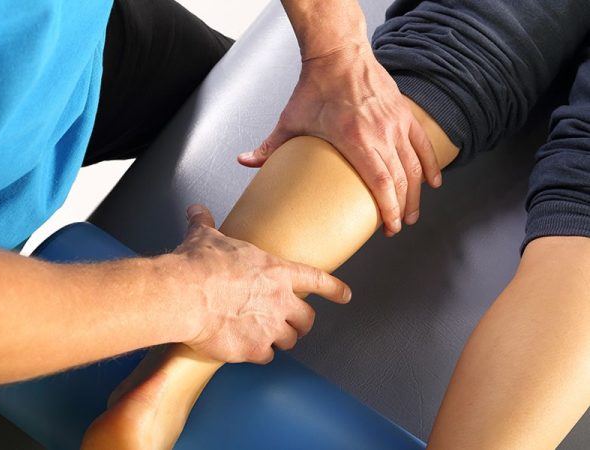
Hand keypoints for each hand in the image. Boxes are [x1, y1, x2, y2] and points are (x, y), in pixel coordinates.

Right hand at [174, 204, 350, 363]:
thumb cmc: (199, 265)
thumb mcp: (206, 238)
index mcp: (276, 271)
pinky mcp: (253, 350)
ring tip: (268, 337)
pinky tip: (248, 348)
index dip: (334, 288)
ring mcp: (269, 327)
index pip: (317, 279)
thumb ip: (206, 224)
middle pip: (306, 319)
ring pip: (289, 340)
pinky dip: (259, 353)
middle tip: (294, 325)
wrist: (186, 295)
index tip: (345, 295)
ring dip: (281, 339)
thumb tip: (196, 211)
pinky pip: (266, 356)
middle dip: (302, 323)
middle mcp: (280, 301)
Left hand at [238, 47, 440, 235]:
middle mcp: (381, 133)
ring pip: (414, 165)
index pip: (381, 182)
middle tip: (397, 226)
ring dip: (416, 192)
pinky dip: (430, 165)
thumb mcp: (290, 120)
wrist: (338, 54)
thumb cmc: (315, 86)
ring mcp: (395, 123)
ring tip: (412, 212)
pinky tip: (432, 182)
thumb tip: (244, 162)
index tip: (389, 227)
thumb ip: (268, 146)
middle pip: (401, 180)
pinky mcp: (403, 114)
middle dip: (402, 208)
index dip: (388, 209)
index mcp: (356, 139)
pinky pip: (423, 144)